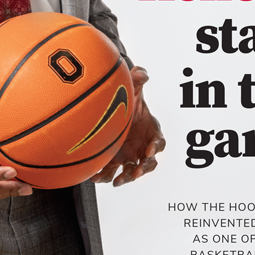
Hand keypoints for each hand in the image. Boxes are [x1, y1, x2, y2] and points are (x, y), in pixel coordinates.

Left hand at [89, 66, 164, 186]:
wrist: (113, 107)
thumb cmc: (128, 98)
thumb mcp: (132, 87)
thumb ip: (138, 79)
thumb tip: (143, 73)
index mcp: (150, 130)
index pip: (158, 141)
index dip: (156, 147)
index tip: (149, 150)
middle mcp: (142, 145)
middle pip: (149, 162)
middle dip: (144, 168)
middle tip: (136, 172)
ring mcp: (130, 154)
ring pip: (133, 171)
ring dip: (127, 177)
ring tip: (118, 181)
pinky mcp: (116, 159)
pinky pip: (113, 171)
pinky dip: (106, 176)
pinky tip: (96, 177)